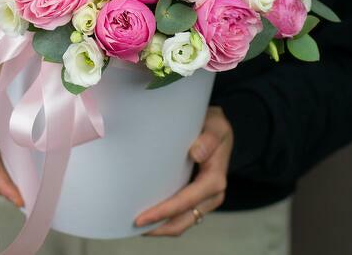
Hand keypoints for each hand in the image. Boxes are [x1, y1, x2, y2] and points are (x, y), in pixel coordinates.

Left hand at [134, 106, 232, 236]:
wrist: (217, 129)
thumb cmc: (214, 126)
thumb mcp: (216, 126)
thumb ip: (209, 138)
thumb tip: (196, 153)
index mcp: (215, 179)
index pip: (186, 201)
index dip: (164, 211)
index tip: (142, 217)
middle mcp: (211, 195)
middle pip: (182, 220)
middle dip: (159, 226)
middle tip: (133, 225)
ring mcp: (203, 199)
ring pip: (181, 222)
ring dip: (160, 225)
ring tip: (136, 224)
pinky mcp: (196, 198)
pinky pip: (180, 215)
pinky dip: (164, 219)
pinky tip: (148, 215)